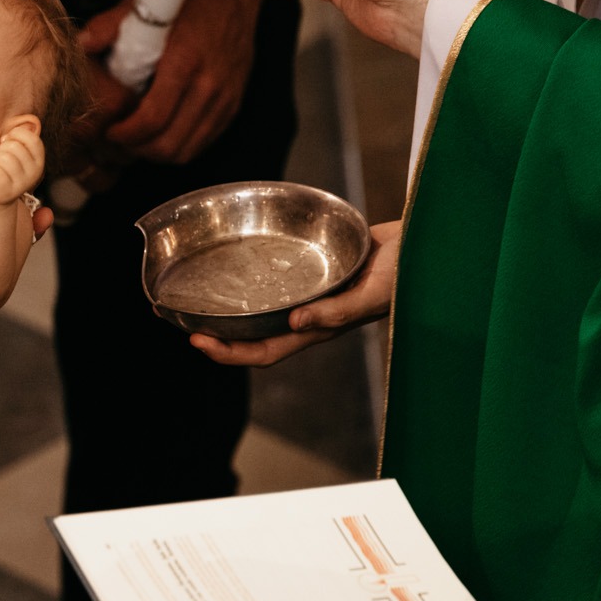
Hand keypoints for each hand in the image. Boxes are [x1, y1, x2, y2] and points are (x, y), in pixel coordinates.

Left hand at [0, 116, 44, 204]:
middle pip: (14, 146)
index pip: (32, 138)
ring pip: (4, 157)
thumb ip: (21, 137)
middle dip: (1, 149)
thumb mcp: (16, 152)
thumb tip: (25, 122)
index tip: (7, 140)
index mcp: (38, 161)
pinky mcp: (5, 192)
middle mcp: (34, 173)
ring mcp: (21, 184)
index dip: (16, 134)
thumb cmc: (3, 168)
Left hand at [83, 0, 259, 164]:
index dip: (126, 135)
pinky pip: (206, 140)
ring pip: (188, 150)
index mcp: (184, 62)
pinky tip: (165, 131)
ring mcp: (225, 97)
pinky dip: (182, 145)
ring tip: (139, 140)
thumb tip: (81, 44)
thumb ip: (109, 25)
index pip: (152, 120)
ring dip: (159, 152)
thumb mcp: (145, 4)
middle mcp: (209, 85)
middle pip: (168, 145)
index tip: (111, 132)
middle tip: (120, 140)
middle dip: (138, 149)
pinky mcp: (234, 103)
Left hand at [191, 221, 400, 366]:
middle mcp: (308, 316)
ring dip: (227, 306)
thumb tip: (296, 321)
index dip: (229, 353)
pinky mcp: (315, 271)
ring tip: (194, 292)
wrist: (425, 247)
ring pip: (259, 309)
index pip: (264, 353)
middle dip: (215, 333)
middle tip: (175, 317)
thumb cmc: (405, 274)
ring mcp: (311, 295)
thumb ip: (338, 310)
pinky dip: (252, 278)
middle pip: (252, 335)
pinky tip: (235, 260)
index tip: (196, 340)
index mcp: (318, 329)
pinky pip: (275, 281)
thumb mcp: (372, 293)